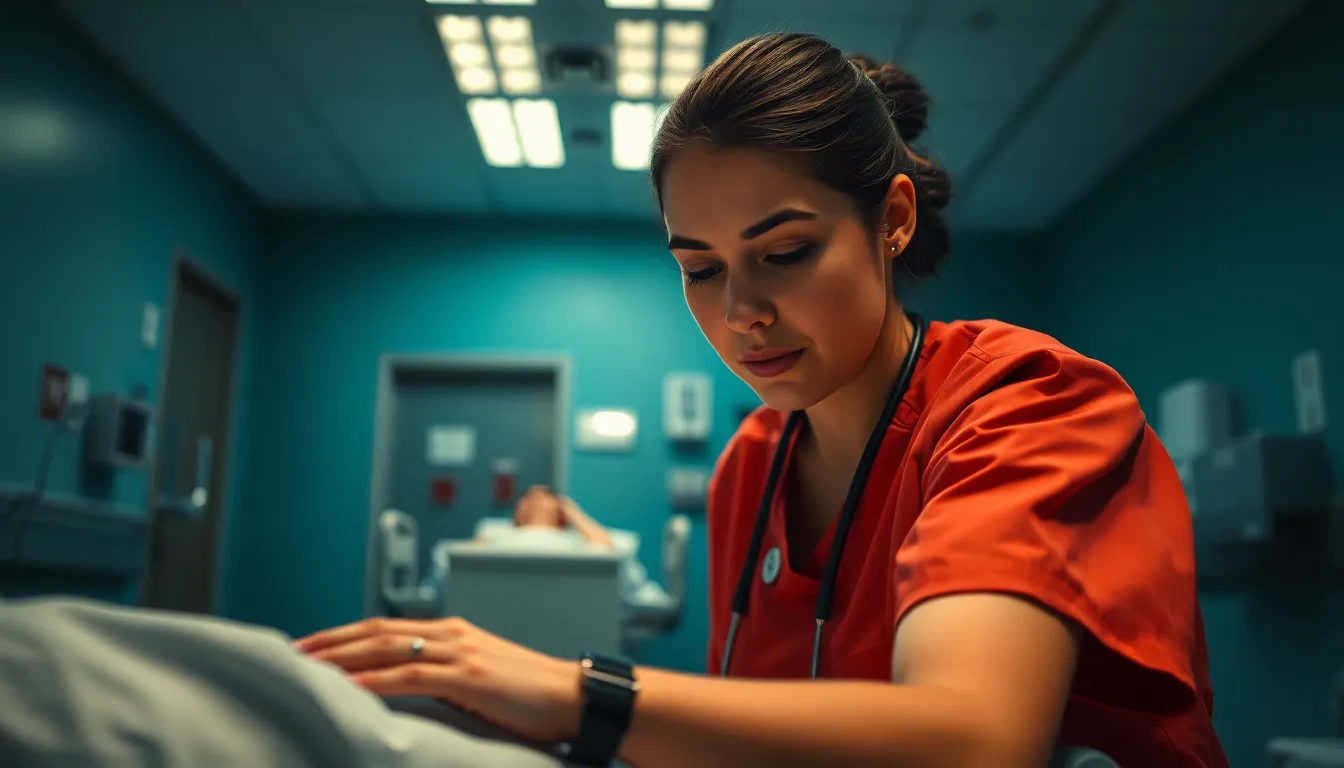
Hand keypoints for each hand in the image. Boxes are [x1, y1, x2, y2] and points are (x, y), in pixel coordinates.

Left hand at [293, 617, 582, 742]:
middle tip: (295, 651)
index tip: (314, 646)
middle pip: (377, 631)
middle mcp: (452, 633)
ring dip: (342, 657)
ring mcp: (460, 651)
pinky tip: (349, 686)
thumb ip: (444, 679)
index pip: (387, 628)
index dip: (345, 635)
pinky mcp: (468, 676)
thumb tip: (405, 693)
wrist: (575, 698)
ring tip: (309, 666)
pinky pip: (409, 675)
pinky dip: (374, 680)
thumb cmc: (533, 696)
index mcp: (453, 632)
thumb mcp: (480, 680)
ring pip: (386, 647)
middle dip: (331, 641)